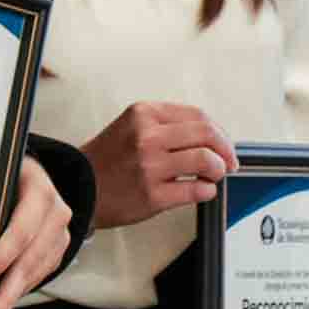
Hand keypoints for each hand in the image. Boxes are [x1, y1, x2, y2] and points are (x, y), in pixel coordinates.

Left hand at [0, 155, 72, 308]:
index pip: (19, 231)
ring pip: (37, 271)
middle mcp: (56, 212)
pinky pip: (40, 273)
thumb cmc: (6, 172)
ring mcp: (60, 232)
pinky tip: (2, 299)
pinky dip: (20, 288)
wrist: (32, 169)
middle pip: (29, 260)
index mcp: (39, 189)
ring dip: (12, 296)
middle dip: (5, 292)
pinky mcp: (59, 247)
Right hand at [81, 101, 237, 229]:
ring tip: (213, 176)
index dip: (219, 131)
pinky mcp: (152, 194)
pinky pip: (196, 190)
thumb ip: (167, 125)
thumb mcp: (132, 125)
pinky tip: (201, 190)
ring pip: (206, 161)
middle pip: (207, 135)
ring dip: (218, 170)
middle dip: (226, 150)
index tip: (225, 143)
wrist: (79, 185)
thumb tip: (211, 135)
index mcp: (144, 113)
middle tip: (230, 161)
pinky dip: (207, 191)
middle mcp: (147, 136)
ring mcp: (150, 166)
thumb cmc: (108, 159)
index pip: (198, 116)